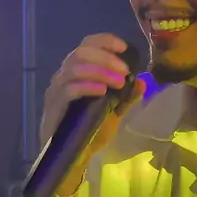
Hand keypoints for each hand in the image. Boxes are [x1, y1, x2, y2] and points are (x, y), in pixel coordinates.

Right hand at [40, 33, 145, 156]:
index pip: (87, 44)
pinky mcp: (54, 105)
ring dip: (100, 71)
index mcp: (79, 71)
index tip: (124, 47)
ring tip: (118, 82)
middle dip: (106, 58)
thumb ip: (127, 96)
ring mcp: (57, 89)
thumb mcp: (115, 112)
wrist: (75, 155)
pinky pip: (69, 89)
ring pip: (74, 68)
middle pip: (81, 52)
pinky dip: (87, 86)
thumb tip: (142, 81)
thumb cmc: (92, 130)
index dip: (105, 41)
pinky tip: (102, 91)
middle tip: (124, 70)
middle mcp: (65, 75)